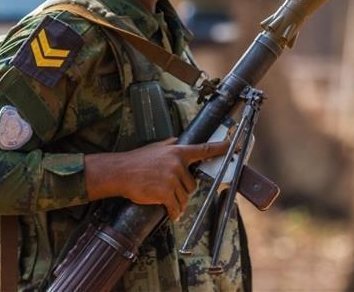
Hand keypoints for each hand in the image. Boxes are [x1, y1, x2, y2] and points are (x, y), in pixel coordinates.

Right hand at [85, 138, 228, 220]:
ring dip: (177, 202)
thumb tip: (177, 141)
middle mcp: (177, 164)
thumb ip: (170, 145)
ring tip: (164, 198)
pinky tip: (170, 212)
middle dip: (182, 189)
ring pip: (184, 197)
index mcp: (177, 152)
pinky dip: (174, 212)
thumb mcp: (156, 148)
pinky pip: (176, 207)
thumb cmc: (137, 160)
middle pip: (192, 183)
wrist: (120, 172)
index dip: (220, 148)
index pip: (203, 149)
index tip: (233, 146)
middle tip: (168, 188)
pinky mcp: (165, 193)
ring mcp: (171, 179)